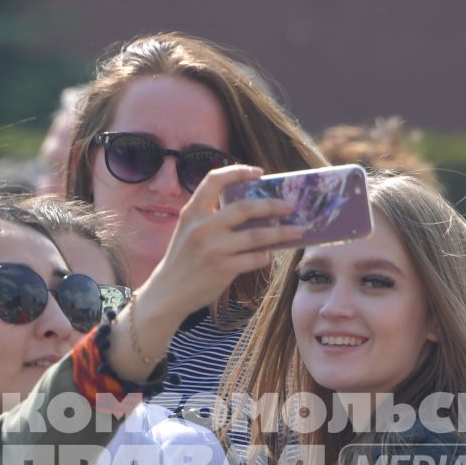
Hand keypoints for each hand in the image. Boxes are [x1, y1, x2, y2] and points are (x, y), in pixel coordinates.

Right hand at [115, 168, 303, 375]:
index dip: (238, 172)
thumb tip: (253, 209)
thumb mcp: (189, 230)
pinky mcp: (223, 268)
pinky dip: (266, 255)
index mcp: (192, 211)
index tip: (259, 173)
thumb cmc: (184, 259)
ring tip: (298, 231)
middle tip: (290, 206)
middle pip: (245, 207)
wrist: (168, 292)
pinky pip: (255, 258)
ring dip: (282, 232)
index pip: (215, 180)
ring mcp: (213, 248)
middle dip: (272, 205)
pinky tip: (269, 254)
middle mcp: (202, 226)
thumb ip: (211, 217)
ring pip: (257, 235)